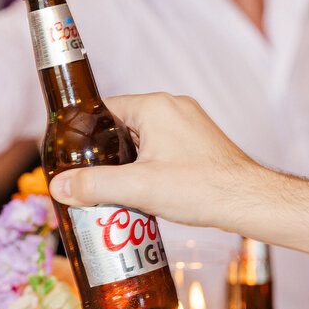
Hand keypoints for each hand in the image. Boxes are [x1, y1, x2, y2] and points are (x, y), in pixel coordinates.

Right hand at [47, 93, 264, 227]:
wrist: (250, 202)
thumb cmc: (202, 188)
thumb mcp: (139, 188)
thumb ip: (94, 185)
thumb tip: (58, 187)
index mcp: (155, 106)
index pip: (104, 109)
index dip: (84, 134)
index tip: (71, 157)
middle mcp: (173, 107)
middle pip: (121, 125)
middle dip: (105, 154)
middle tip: (89, 180)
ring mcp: (189, 123)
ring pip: (142, 138)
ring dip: (127, 163)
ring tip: (113, 191)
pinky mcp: (199, 141)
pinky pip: (162, 147)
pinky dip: (148, 166)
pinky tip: (143, 191)